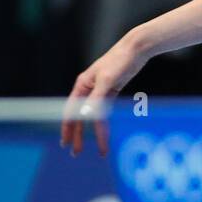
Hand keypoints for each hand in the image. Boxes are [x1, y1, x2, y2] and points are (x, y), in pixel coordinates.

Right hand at [59, 36, 149, 156]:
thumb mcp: (107, 79)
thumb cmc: (119, 60)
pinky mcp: (111, 91)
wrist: (136, 48)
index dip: (67, 128)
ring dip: (94, 132)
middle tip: (76, 153)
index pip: (71, 111)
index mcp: (82, 84)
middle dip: (78, 135)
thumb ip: (96, 98)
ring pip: (93, 116)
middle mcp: (88, 88)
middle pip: (80, 116)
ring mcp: (100, 90)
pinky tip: (104, 133)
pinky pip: (105, 111)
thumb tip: (85, 116)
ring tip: (99, 149)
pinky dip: (104, 123)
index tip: (65, 143)